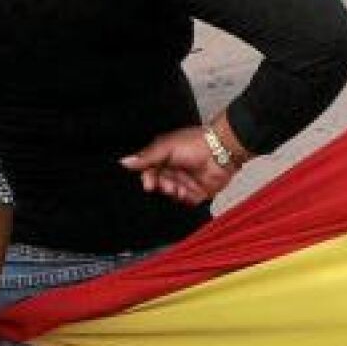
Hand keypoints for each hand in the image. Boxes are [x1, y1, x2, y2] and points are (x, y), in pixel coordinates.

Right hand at [121, 127, 236, 205]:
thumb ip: (146, 157)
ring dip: (173, 193)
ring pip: (171, 195)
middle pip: (160, 186)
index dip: (148, 180)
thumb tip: (124, 162)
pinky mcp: (199, 192)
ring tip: (178, 188)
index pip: (150, 173)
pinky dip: (186, 199)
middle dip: (161, 187)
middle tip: (167, 184)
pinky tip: (187, 193)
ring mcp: (186, 182)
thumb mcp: (166, 147)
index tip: (149, 185)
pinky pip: (188, 202)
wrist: (222, 150)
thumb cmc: (196, 143)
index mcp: (165, 158)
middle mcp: (174, 170)